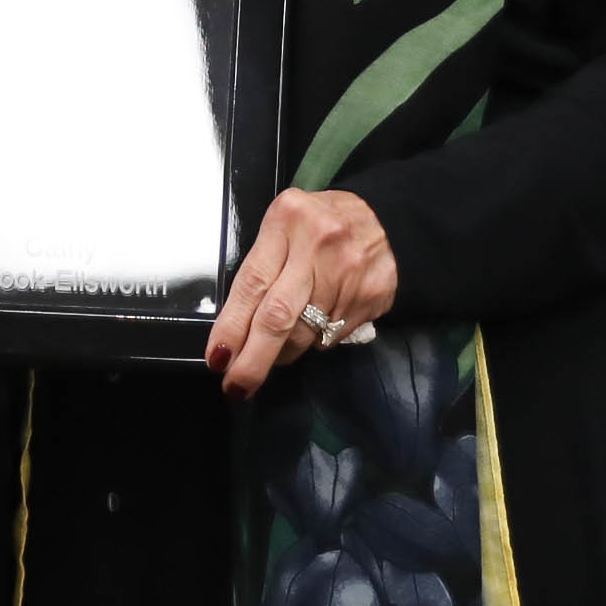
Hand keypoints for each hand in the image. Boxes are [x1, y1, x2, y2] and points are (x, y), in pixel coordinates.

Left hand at [208, 188, 397, 398]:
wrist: (388, 219)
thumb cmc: (321, 225)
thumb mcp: (285, 226)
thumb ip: (264, 265)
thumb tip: (236, 327)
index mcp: (287, 221)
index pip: (252, 283)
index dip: (232, 326)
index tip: (217, 357)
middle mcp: (318, 246)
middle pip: (278, 316)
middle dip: (253, 359)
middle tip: (237, 386)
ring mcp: (348, 273)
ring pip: (305, 334)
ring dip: (282, 353)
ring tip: (272, 355)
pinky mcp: (370, 296)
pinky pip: (331, 337)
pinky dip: (314, 342)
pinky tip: (312, 330)